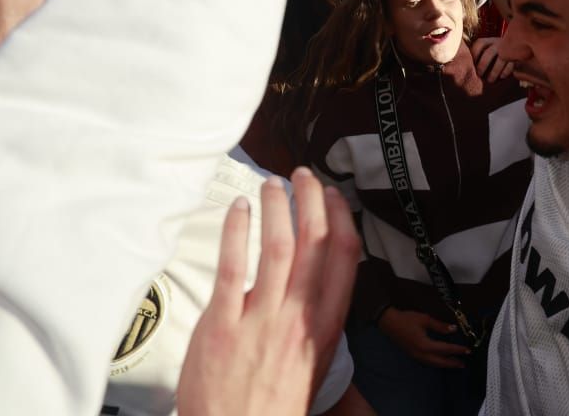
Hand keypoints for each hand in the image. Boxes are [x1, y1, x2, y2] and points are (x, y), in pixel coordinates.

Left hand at [177, 168, 359, 415]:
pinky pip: (232, 266)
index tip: (333, 195)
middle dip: (310, 200)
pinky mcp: (223, 325)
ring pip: (276, 247)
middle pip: (314, 243)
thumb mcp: (312, 361)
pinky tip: (237, 210)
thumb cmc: (274, 402)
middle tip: (301, 176)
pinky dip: (236, 230)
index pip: (345, 259)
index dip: (341, 218)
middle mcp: (299, 319)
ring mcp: (261, 321)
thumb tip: (315, 280)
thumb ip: (315, 319)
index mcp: (325, 326)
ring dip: (275, 207)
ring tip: (270, 185)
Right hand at [377, 307, 467, 368]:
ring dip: (445, 364)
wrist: (389, 323)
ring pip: (433, 363)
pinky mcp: (413, 355)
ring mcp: (416, 356)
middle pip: (440, 361)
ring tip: (454, 363)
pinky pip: (428, 362)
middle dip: (452, 362)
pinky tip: (440, 360)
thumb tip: (453, 329)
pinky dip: (436, 362)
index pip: (445, 349)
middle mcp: (421, 354)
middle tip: (463, 363)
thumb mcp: (425, 319)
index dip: (456, 350)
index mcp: (425, 345)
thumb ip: (440, 326)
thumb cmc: (406, 319)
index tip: (466, 350)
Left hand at [471, 37, 514, 82]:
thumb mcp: (487, 50)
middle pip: (489, 53)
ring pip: (501, 59)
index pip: (479, 44)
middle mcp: (498, 43)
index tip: (471, 65)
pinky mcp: (517, 55)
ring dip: (494, 72)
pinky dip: (506, 72)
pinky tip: (502, 77)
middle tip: (479, 75)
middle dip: (483, 65)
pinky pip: (511, 64)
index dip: (474, 54)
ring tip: (490, 80)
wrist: (517, 46)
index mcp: (489, 41)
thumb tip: (467, 67)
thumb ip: (479, 55)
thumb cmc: (496, 53)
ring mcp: (508, 49)